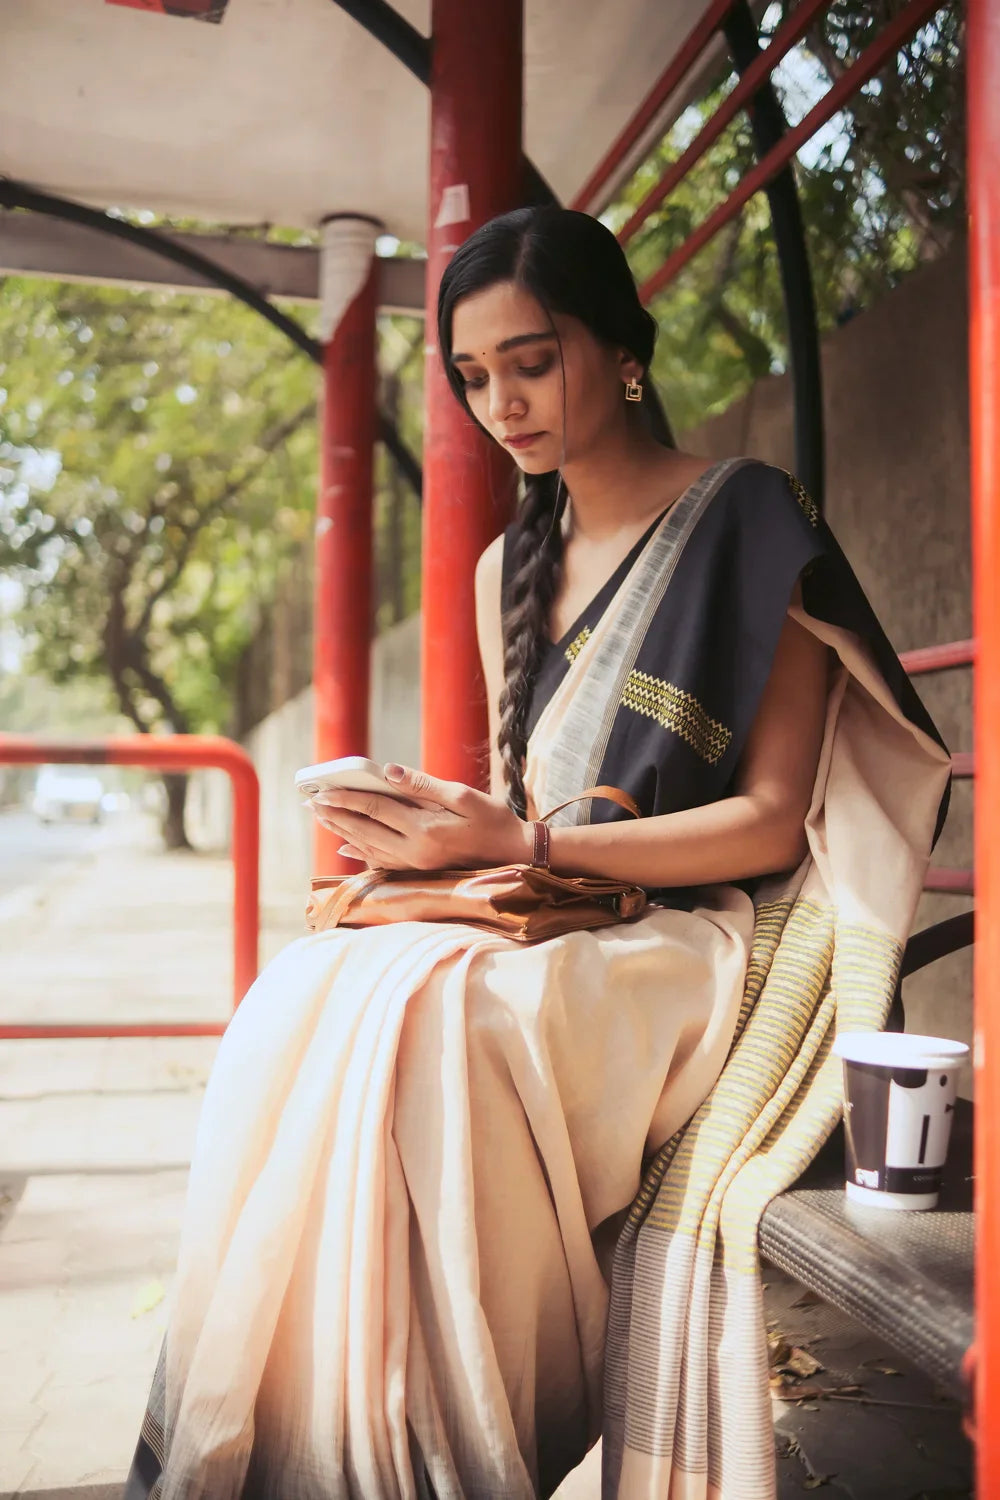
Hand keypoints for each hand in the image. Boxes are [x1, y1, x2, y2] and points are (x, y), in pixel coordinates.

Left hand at [309, 763, 532, 870]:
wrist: (515, 855)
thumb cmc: (494, 820)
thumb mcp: (463, 795)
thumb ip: (424, 785)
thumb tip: (389, 772)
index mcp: (425, 830)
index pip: (376, 810)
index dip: (347, 799)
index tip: (322, 791)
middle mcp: (415, 852)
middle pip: (364, 831)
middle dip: (336, 815)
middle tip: (310, 802)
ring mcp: (416, 865)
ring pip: (368, 848)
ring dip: (343, 832)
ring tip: (322, 817)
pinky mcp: (419, 871)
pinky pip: (381, 862)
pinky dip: (361, 852)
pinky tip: (347, 845)